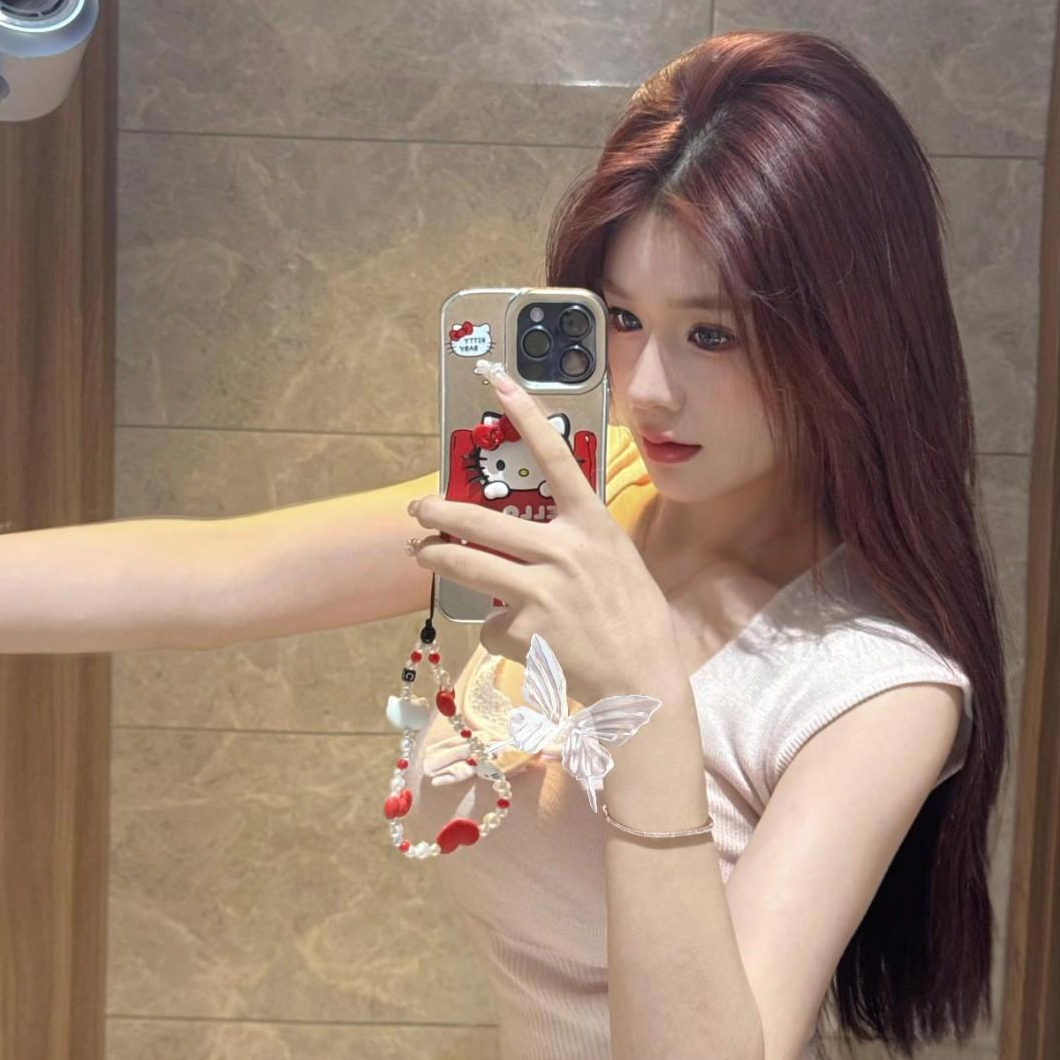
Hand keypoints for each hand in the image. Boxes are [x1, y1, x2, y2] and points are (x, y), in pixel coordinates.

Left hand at [408, 372, 681, 709]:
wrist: (641, 680)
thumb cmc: (632, 617)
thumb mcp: (615, 560)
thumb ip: (574, 540)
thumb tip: (529, 535)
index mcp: (592, 525)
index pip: (555, 457)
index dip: (525, 414)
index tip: (495, 380)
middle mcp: (563, 551)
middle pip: (480, 520)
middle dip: (438, 513)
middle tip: (419, 509)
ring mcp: (540, 592)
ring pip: (465, 565)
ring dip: (434, 557)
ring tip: (421, 552)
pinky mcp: (523, 631)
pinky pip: (490, 622)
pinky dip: (497, 629)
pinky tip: (520, 639)